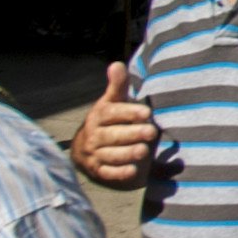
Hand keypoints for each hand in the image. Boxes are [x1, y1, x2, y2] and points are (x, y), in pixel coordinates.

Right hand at [71, 61, 157, 188]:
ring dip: (127, 154)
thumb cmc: (109, 119)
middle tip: (152, 132)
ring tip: (143, 151)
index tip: (147, 113)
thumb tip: (116, 64)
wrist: (86, 146)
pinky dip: (119, 172)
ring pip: (111, 155)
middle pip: (113, 135)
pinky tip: (132, 171)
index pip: (113, 114)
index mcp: (100, 115)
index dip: (129, 113)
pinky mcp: (98, 170)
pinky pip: (107, 172)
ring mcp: (95, 154)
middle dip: (133, 134)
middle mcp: (95, 135)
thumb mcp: (112, 101)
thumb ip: (118, 85)